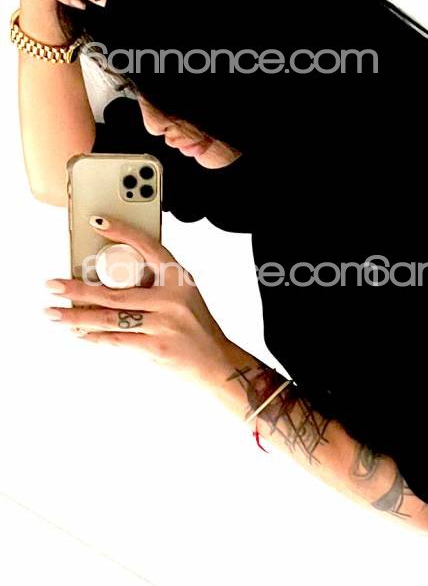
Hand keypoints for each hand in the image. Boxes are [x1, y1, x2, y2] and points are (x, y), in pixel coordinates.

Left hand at [44, 215, 235, 386]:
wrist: (217, 362)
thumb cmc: (197, 329)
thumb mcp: (183, 299)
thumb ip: (155, 288)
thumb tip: (111, 283)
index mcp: (180, 280)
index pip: (148, 248)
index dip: (123, 232)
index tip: (98, 223)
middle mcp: (173, 299)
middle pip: (114, 292)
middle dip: (77, 289)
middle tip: (52, 284)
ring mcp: (165, 324)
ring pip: (109, 318)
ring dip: (76, 316)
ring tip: (54, 313)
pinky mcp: (157, 347)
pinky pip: (117, 340)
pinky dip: (94, 336)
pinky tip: (80, 333)